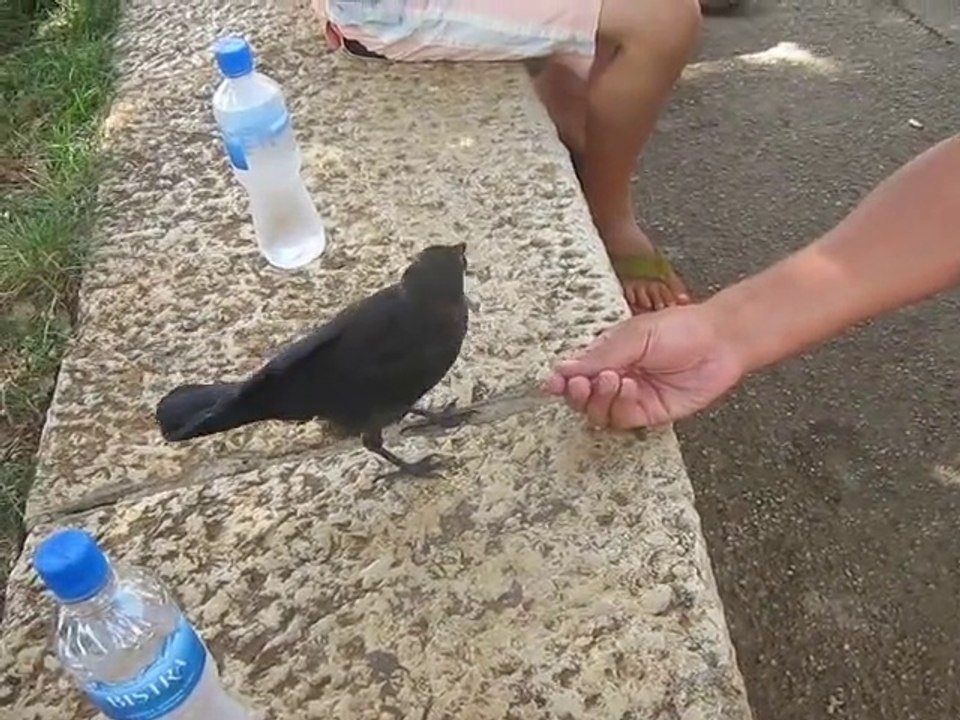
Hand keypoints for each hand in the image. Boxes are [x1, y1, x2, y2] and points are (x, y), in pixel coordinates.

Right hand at [544, 305, 744, 428]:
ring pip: (599, 412)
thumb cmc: (679, 329)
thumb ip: (600, 356)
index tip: (552, 383)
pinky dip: (621, 405)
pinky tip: (630, 388)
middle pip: (581, 397)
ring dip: (599, 399)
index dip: (562, 380)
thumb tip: (563, 368)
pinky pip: (623, 418)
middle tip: (581, 384)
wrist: (719, 342)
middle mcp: (616, 377)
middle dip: (577, 393)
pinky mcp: (649, 413)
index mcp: (607, 354)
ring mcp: (631, 397)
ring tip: (613, 379)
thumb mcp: (634, 336)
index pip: (575, 373)